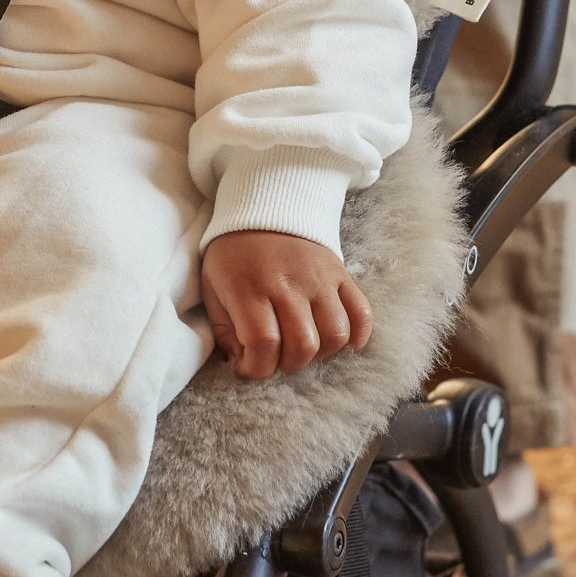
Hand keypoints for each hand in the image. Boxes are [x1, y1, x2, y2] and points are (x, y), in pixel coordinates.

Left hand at [201, 229, 371, 381]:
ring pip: (335, 334)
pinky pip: (362, 312)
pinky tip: (342, 343)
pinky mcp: (340, 274)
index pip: (264, 343)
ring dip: (320, 353)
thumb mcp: (213, 289)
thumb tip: (243, 363)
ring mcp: (319, 278)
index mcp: (249, 288)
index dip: (257, 368)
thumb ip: (225, 330)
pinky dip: (357, 336)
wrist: (264, 208)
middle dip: (288, 364)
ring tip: (303, 346)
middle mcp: (288, 283)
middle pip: (303, 345)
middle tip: (276, 356)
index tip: (248, 367)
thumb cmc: (233, 256)